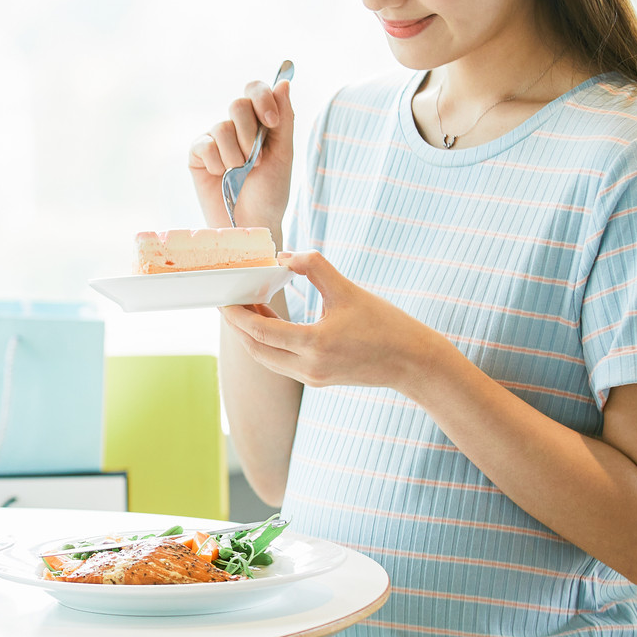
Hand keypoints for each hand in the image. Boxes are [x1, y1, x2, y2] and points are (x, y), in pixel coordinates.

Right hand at [188, 75, 294, 237]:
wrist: (252, 224)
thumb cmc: (270, 192)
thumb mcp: (283, 155)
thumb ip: (284, 119)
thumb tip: (283, 83)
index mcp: (259, 121)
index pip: (256, 90)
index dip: (262, 99)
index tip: (271, 122)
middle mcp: (236, 126)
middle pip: (237, 104)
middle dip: (250, 134)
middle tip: (256, 160)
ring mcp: (215, 139)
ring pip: (221, 127)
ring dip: (235, 156)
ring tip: (239, 174)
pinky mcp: (197, 154)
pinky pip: (204, 145)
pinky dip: (216, 163)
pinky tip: (220, 176)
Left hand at [221, 251, 443, 389]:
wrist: (414, 363)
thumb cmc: (386, 325)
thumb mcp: (349, 290)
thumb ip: (315, 267)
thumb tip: (285, 256)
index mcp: (315, 344)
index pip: (261, 331)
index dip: (237, 314)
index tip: (223, 298)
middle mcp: (309, 367)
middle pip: (256, 348)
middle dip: (239, 325)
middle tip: (229, 300)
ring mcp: (312, 377)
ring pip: (267, 358)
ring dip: (253, 335)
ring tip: (248, 307)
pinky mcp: (318, 380)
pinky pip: (281, 362)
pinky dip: (269, 344)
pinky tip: (271, 322)